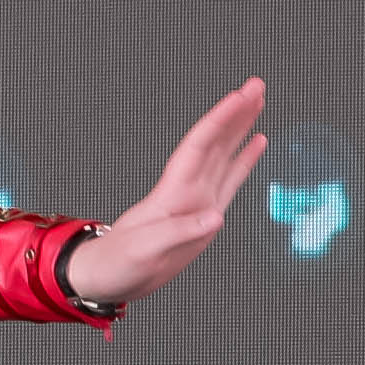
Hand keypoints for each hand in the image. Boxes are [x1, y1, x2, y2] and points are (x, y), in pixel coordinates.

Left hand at [59, 77, 269, 307]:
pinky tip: (256, 143)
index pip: (200, 147)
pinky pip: (229, 179)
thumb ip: (178, 233)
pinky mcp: (203, 215)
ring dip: (240, 128)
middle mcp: (186, 191)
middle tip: (256, 85)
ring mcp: (195, 200)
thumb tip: (215, 218)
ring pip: (223, 155)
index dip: (220, 120)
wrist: (107, 279)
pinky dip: (244, 159)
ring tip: (258, 102)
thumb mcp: (144, 252)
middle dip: (234, 113)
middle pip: (214, 142)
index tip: (239, 96)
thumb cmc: (117, 264)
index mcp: (171, 194)